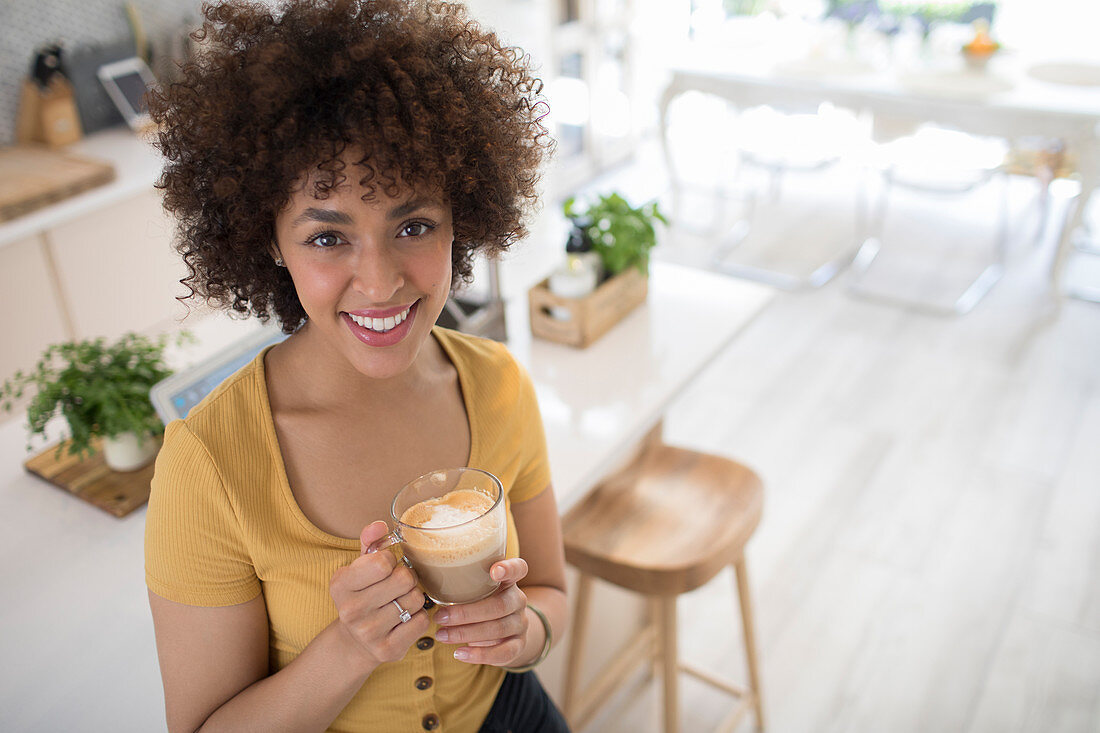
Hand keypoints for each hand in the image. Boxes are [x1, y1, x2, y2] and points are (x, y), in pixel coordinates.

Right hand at [329, 521, 429, 669]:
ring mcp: (368, 632)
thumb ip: (370, 543)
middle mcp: (351, 610)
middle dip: (407, 578)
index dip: (391, 560)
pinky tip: (404, 618)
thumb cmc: (362, 595)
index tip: (385, 567)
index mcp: (341, 584)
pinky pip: (422, 621)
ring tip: (400, 601)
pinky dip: (419, 617)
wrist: (354, 642)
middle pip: (404, 579)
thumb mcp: (359, 568)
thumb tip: (380, 525)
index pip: (382, 561)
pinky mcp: (387, 650)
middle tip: (399, 585)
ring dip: (414, 597)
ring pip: (416, 599)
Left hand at [433, 558, 532, 666]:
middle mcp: (518, 600)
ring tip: (441, 635)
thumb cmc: (479, 603)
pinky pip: (503, 652)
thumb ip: (460, 582)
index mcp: (508, 580)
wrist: (504, 631)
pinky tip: (459, 653)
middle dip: (466, 613)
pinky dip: (479, 655)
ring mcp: (520, 623)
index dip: (509, 569)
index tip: (494, 571)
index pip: (518, 568)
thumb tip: (423, 575)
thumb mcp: (475, 590)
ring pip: (498, 629)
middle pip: (499, 605)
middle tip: (439, 617)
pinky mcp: (518, 645)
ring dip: (466, 633)